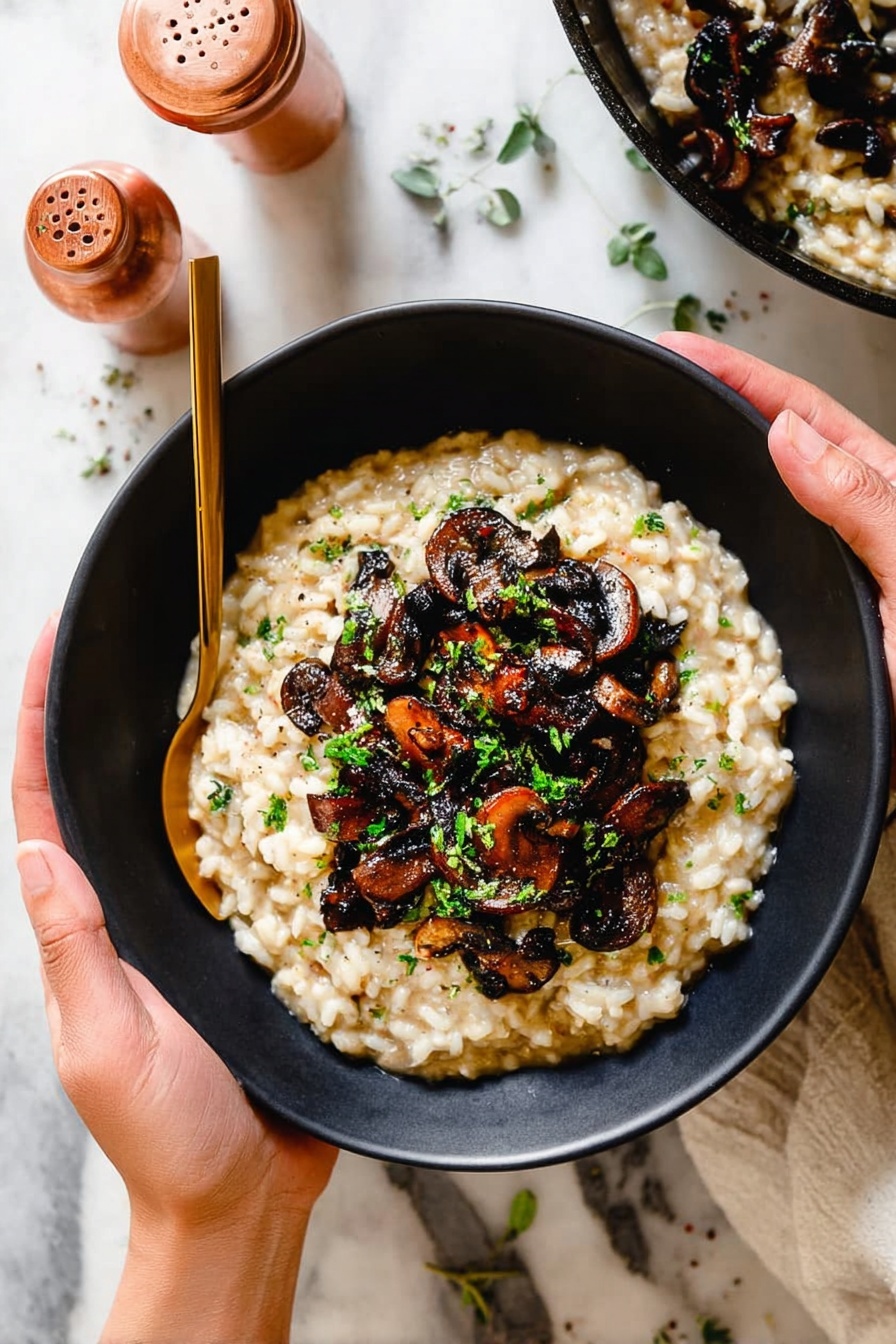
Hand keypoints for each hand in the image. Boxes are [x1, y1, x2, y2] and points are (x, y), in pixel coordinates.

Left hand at [13, 616, 336, 1343]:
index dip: (38, 723)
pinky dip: (253, 804)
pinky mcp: (245, 940)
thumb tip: (34, 848)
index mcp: (82, 930)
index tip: (51, 644)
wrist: (243, 1197)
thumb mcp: (109, 1043)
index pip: (42, 809)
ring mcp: (186, 925)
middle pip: (105, 794)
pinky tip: (287, 766)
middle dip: (107, 712)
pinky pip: (242, 858)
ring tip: (217, 671)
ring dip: (183, 745)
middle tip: (141, 629)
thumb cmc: (168, 1136)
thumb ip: (76, 949)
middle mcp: (128, 913)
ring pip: (176, 817)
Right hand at [657, 332, 895, 714]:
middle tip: (642, 395)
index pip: (802, 413)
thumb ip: (863, 502)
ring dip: (696, 491)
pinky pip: (736, 588)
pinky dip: (696, 571)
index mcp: (887, 492)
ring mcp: (822, 579)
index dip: (738, 374)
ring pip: (748, 518)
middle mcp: (850, 527)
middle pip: (770, 452)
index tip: (675, 350)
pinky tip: (665, 569)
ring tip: (639, 463)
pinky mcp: (801, 632)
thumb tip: (784, 435)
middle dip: (707, 416)